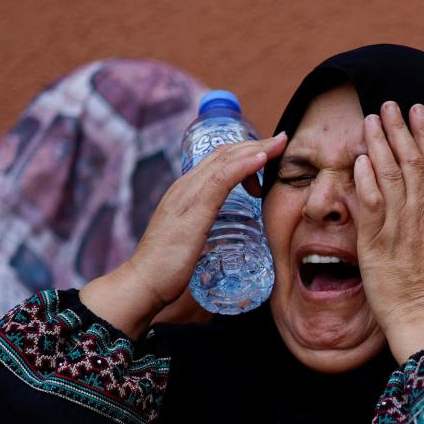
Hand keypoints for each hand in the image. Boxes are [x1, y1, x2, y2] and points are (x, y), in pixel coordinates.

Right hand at [81, 132, 287, 338]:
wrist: (144, 282)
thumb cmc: (167, 269)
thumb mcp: (191, 242)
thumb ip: (205, 234)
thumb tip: (223, 241)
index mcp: (184, 192)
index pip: (217, 161)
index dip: (244, 152)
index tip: (268, 153)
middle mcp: (184, 186)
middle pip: (224, 154)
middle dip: (254, 144)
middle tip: (280, 142)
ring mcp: (187, 194)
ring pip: (225, 160)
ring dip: (256, 148)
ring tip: (279, 144)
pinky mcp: (194, 208)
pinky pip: (222, 178)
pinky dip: (245, 164)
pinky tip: (262, 159)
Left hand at [353, 101, 423, 363]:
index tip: (417, 110)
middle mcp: (419, 217)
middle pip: (410, 164)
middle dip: (399, 131)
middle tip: (388, 104)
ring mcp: (397, 229)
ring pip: (389, 178)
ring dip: (380, 146)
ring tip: (371, 119)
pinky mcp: (375, 245)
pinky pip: (371, 207)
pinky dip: (366, 181)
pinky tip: (361, 159)